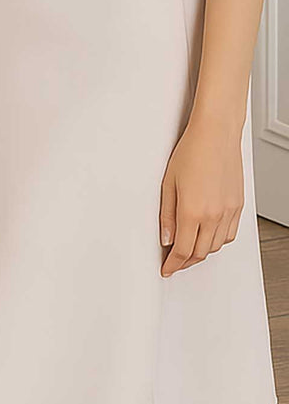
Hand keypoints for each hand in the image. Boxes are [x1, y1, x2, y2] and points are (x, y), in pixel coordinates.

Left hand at [159, 122, 244, 276]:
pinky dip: (217, 241)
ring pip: (216, 246)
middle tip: (174, 263)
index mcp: (192, 212)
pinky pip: (230, 233)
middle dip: (185, 262)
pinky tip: (207, 238)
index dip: (172, 265)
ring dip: (201, 253)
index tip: (166, 269)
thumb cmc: (192, 153)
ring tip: (188, 251)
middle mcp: (213, 214)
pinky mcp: (238, 204)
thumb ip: (166, 217)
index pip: (182, 251)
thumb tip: (166, 239)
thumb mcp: (168, 187)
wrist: (216, 133)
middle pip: (199, 253)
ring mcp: (229, 210)